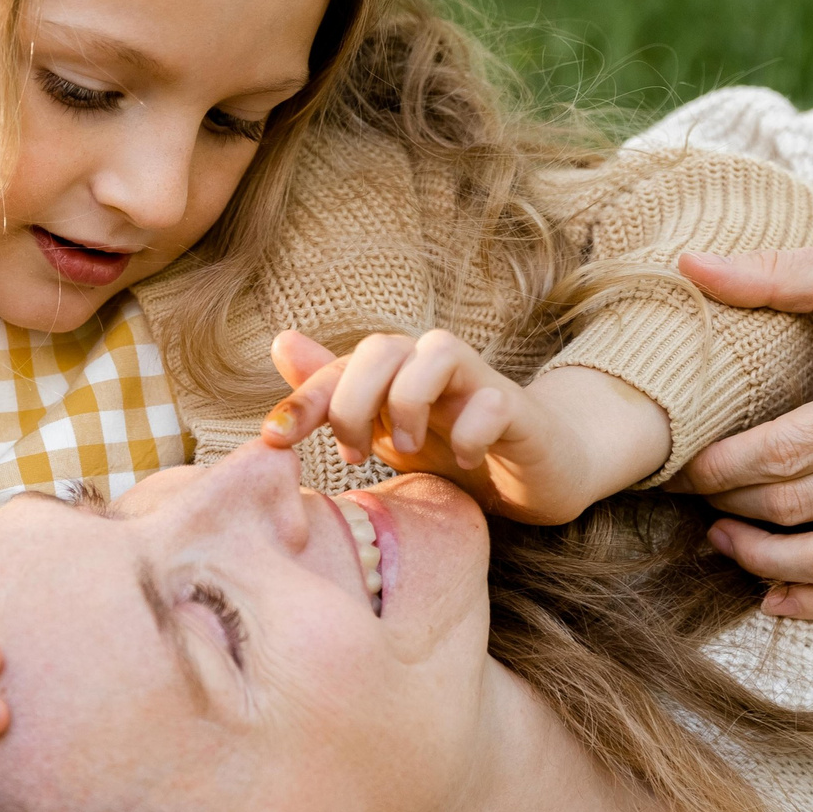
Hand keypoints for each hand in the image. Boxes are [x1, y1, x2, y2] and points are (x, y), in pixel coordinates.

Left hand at [262, 328, 669, 523]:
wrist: (538, 470)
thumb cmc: (455, 442)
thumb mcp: (384, 426)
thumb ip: (337, 390)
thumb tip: (282, 341)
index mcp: (397, 372)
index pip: (339, 367)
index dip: (302, 399)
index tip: (274, 440)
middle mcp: (434, 367)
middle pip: (383, 347)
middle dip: (354, 401)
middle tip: (354, 453)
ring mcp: (480, 384)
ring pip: (439, 351)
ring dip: (410, 402)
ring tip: (404, 448)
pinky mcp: (520, 411)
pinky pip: (493, 403)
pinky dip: (472, 432)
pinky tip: (466, 461)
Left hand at [673, 242, 812, 617]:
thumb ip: (776, 273)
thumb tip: (689, 266)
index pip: (789, 450)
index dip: (722, 465)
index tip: (680, 463)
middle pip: (803, 505)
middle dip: (731, 505)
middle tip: (689, 495)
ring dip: (763, 561)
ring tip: (719, 538)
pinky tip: (772, 593)